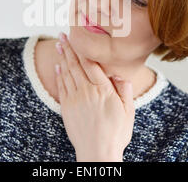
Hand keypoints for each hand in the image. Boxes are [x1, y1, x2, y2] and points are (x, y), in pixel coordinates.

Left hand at [54, 32, 134, 161]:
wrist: (97, 152)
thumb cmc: (115, 133)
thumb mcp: (128, 111)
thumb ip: (125, 90)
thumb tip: (120, 75)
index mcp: (103, 90)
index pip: (90, 64)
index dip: (82, 49)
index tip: (77, 38)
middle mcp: (87, 91)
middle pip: (76, 65)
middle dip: (69, 49)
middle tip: (63, 35)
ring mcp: (75, 99)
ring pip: (67, 73)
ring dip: (62, 58)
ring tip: (59, 45)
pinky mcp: (66, 108)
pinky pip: (61, 87)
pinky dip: (59, 75)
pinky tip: (58, 67)